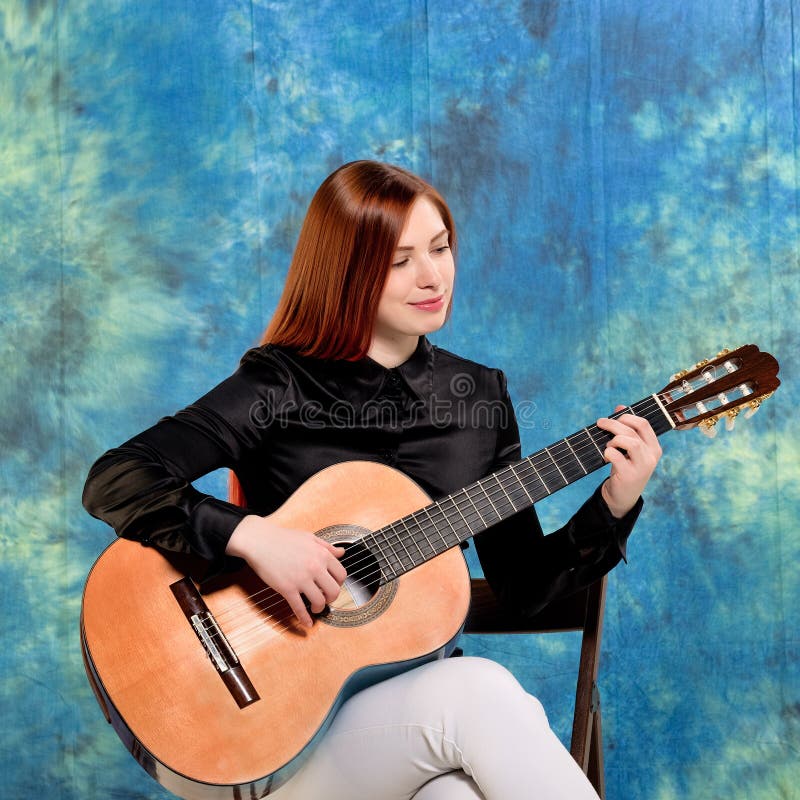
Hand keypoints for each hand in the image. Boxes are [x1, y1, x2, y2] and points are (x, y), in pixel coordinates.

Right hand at [226, 515, 345, 627]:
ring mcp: (301, 579)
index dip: (339, 583)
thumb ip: (327, 547)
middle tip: (326, 599)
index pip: (341, 574)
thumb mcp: (309, 537)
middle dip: (332, 598)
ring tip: (315, 607)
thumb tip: (342, 553)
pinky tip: (307, 624)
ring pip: (319, 601)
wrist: (259, 541)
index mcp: (322, 554)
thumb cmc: (283, 537)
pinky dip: (304, 619)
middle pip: (334, 591)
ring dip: (319, 608)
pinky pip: (299, 608)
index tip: (333, 586)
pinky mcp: (287, 588)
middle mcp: (314, 567)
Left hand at [596, 407, 661, 517]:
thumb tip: (619, 406)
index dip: (627, 416)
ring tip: (608, 445)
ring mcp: (642, 466)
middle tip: (600, 423)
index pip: (644, 424)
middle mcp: (651, 456)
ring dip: (614, 439)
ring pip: (630, 442)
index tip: (613, 416)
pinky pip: (617, 457)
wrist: (623, 495)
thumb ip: (626, 428)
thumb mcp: (628, 448)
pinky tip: (606, 456)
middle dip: (614, 424)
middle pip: (633, 431)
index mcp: (654, 447)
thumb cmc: (625, 467)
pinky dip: (608, 453)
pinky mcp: (630, 476)